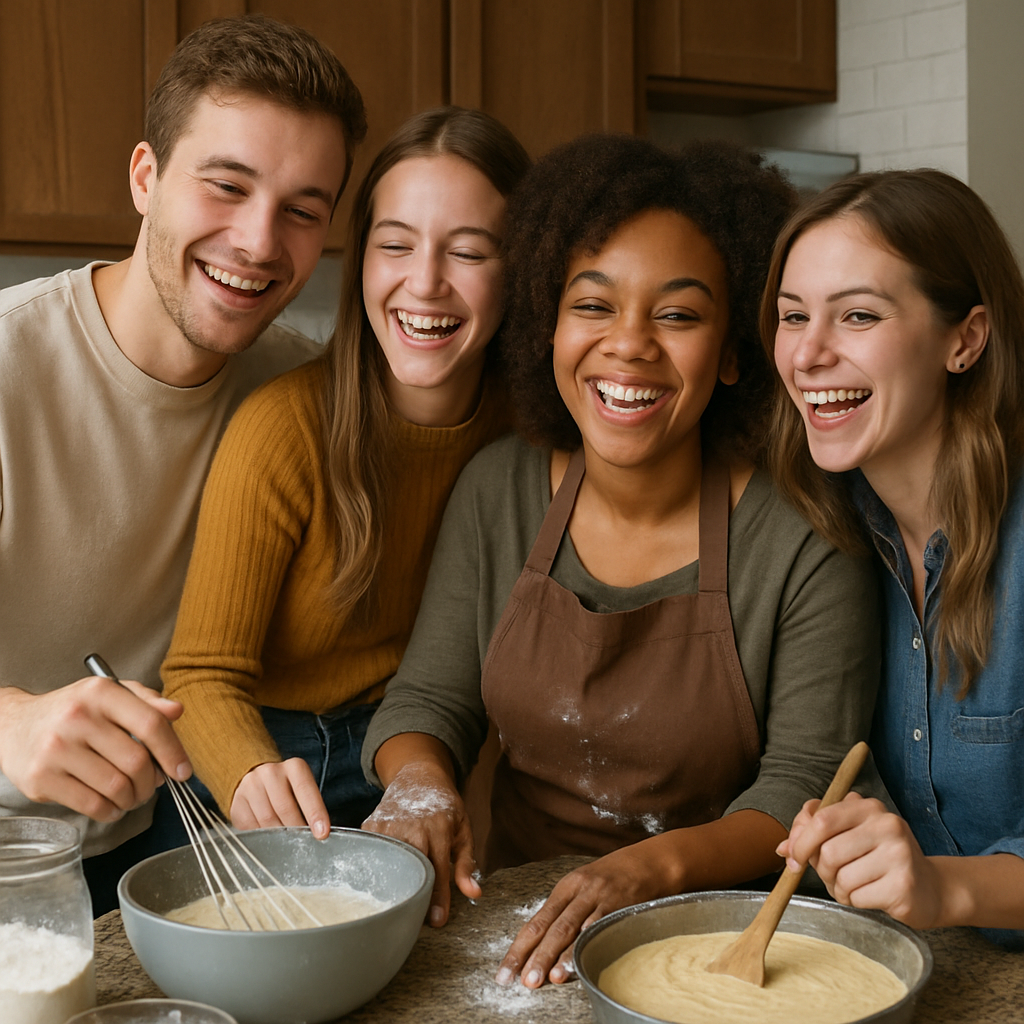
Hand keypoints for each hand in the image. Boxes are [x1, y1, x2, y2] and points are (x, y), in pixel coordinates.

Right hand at [0, 676, 190, 821]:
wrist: (14, 724)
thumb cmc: (73, 710)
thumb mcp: (109, 694)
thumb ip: (146, 701)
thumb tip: (177, 711)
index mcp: (100, 693)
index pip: (150, 724)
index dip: (173, 751)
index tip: (183, 771)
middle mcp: (77, 717)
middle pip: (136, 761)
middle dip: (152, 782)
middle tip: (151, 786)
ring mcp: (56, 749)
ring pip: (116, 787)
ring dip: (133, 799)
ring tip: (132, 796)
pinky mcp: (41, 779)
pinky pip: (92, 805)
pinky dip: (110, 811)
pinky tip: (112, 806)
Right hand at [230, 758, 329, 837]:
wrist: (257, 779)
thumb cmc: (288, 789)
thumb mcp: (303, 791)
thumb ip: (311, 807)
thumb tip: (321, 833)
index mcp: (294, 767)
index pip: (306, 790)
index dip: (315, 813)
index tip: (322, 833)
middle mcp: (271, 772)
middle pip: (285, 808)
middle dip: (295, 830)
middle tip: (302, 843)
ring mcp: (251, 785)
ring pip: (267, 820)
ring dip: (278, 836)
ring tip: (286, 842)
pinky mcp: (237, 802)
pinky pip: (250, 827)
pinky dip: (261, 836)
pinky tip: (267, 835)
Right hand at [362, 762, 479, 925]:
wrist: (418, 775)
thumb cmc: (445, 807)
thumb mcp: (464, 830)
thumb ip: (467, 863)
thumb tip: (475, 894)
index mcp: (440, 828)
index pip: (438, 871)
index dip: (438, 898)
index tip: (438, 921)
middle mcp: (413, 826)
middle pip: (412, 871)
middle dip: (415, 896)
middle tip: (417, 915)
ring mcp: (389, 825)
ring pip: (390, 866)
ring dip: (395, 885)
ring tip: (399, 902)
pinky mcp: (372, 826)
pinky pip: (372, 855)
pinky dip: (377, 869)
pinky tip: (382, 880)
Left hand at [497, 843, 671, 988]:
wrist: (653, 861)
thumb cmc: (616, 877)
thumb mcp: (586, 886)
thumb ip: (567, 911)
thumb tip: (542, 944)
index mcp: (566, 886)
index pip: (536, 920)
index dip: (519, 947)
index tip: (505, 971)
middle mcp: (579, 890)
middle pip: (550, 926)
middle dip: (533, 955)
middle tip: (520, 980)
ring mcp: (599, 898)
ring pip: (572, 929)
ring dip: (556, 956)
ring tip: (543, 978)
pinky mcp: (619, 906)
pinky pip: (599, 929)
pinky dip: (586, 948)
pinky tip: (577, 963)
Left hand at [779, 791, 944, 928]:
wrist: (930, 888)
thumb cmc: (879, 858)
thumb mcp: (849, 834)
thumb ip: (814, 831)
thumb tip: (782, 847)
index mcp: (868, 807)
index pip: (821, 819)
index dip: (800, 841)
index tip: (793, 858)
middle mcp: (887, 825)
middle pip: (827, 852)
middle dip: (822, 870)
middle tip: (835, 875)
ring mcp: (899, 855)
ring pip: (841, 878)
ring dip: (839, 889)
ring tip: (856, 885)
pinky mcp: (904, 886)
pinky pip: (857, 897)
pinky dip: (856, 901)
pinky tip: (872, 895)